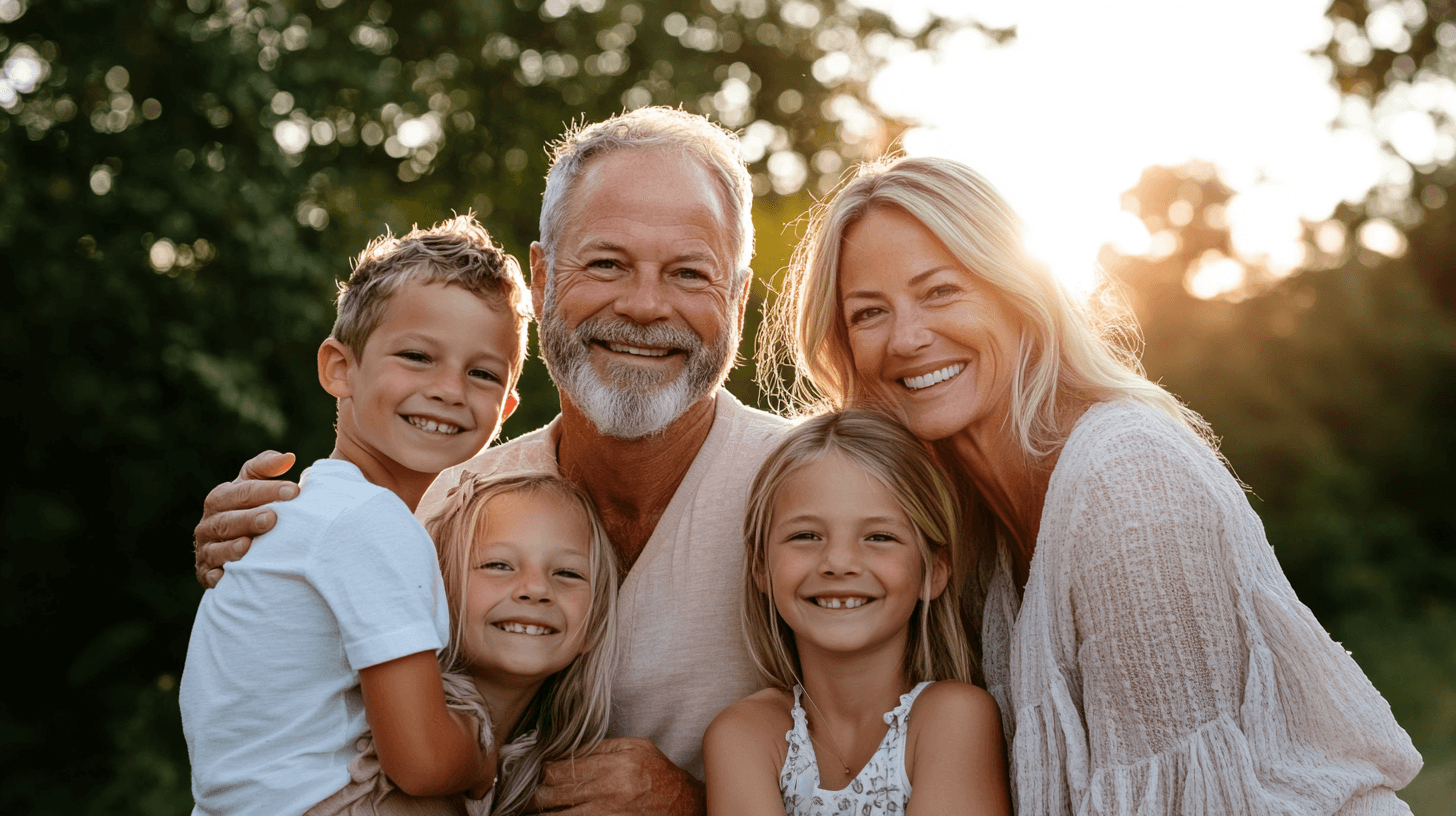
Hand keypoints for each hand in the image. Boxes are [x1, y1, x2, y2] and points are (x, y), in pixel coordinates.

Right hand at [193, 451, 298, 587]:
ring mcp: (206, 549)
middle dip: (249, 518)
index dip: (268, 490)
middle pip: (227, 519)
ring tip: (250, 544)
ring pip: (216, 548)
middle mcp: (210, 523)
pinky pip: (209, 575)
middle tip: (273, 517)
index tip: (295, 491)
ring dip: (232, 547)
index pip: (243, 491)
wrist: (239, 546)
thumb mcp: (256, 485)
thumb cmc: (252, 508)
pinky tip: (226, 575)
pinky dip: (217, 575)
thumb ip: (267, 468)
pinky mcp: (207, 573)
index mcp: (221, 498)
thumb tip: (288, 458)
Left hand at [528, 737, 704, 815]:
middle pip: (552, 794)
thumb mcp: (635, 748)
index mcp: (614, 765)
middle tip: (517, 795)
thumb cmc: (659, 775)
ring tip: (525, 809)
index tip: (526, 771)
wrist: (685, 806)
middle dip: (532, 795)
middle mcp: (609, 792)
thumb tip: (562, 748)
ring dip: (539, 812)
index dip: (537, 771)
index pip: (558, 769)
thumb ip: (600, 747)